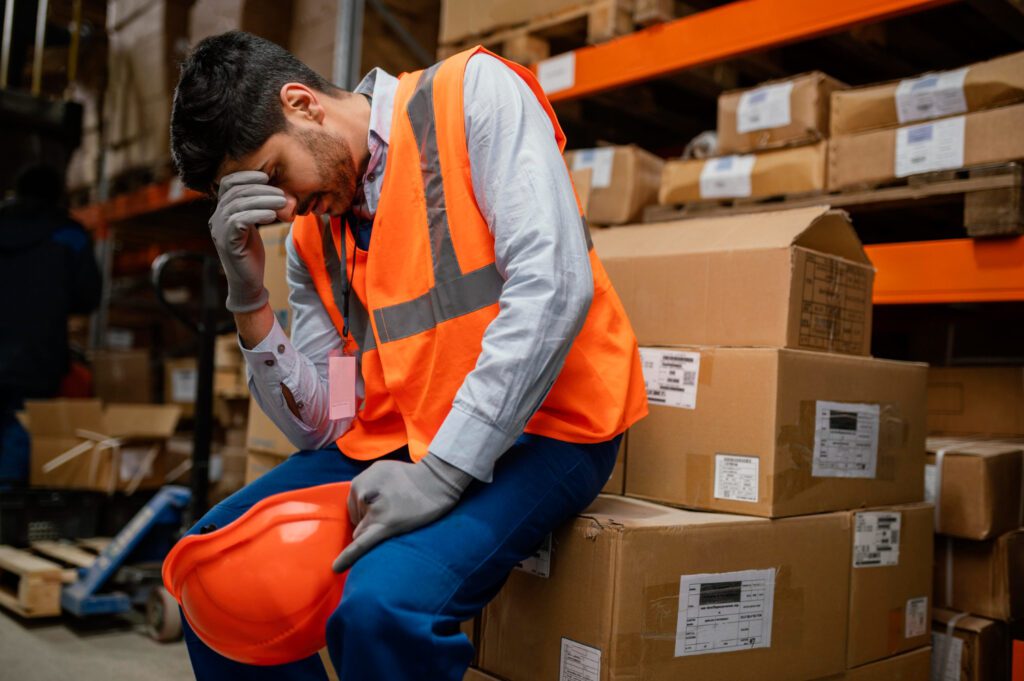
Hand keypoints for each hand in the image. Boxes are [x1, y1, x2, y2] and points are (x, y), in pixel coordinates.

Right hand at [209, 170, 286, 312]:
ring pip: (238, 205)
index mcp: (221, 212)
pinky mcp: (227, 243)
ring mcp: (219, 231)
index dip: (245, 176)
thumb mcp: (252, 227)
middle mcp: (216, 219)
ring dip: (263, 200)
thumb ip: (255, 209)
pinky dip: (257, 214)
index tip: (266, 176)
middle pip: (236, 193)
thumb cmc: (252, 254)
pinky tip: (272, 216)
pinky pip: (239, 221)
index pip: (227, 184)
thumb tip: (274, 189)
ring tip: (282, 203)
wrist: (248, 283)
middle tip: (282, 194)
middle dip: (261, 189)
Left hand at [333, 455, 473, 572]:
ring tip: (397, 518)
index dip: (366, 511)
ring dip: (372, 531)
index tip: (380, 510)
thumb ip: (367, 485)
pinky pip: (362, 543)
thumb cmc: (412, 477)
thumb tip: (358, 504)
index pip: (353, 506)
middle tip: (392, 513)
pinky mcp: (386, 525)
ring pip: (361, 532)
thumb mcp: (382, 470)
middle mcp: (363, 493)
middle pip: (356, 520)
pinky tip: (337, 568)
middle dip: (368, 521)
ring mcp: (374, 510)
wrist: (437, 480)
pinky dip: (349, 556)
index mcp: (360, 481)